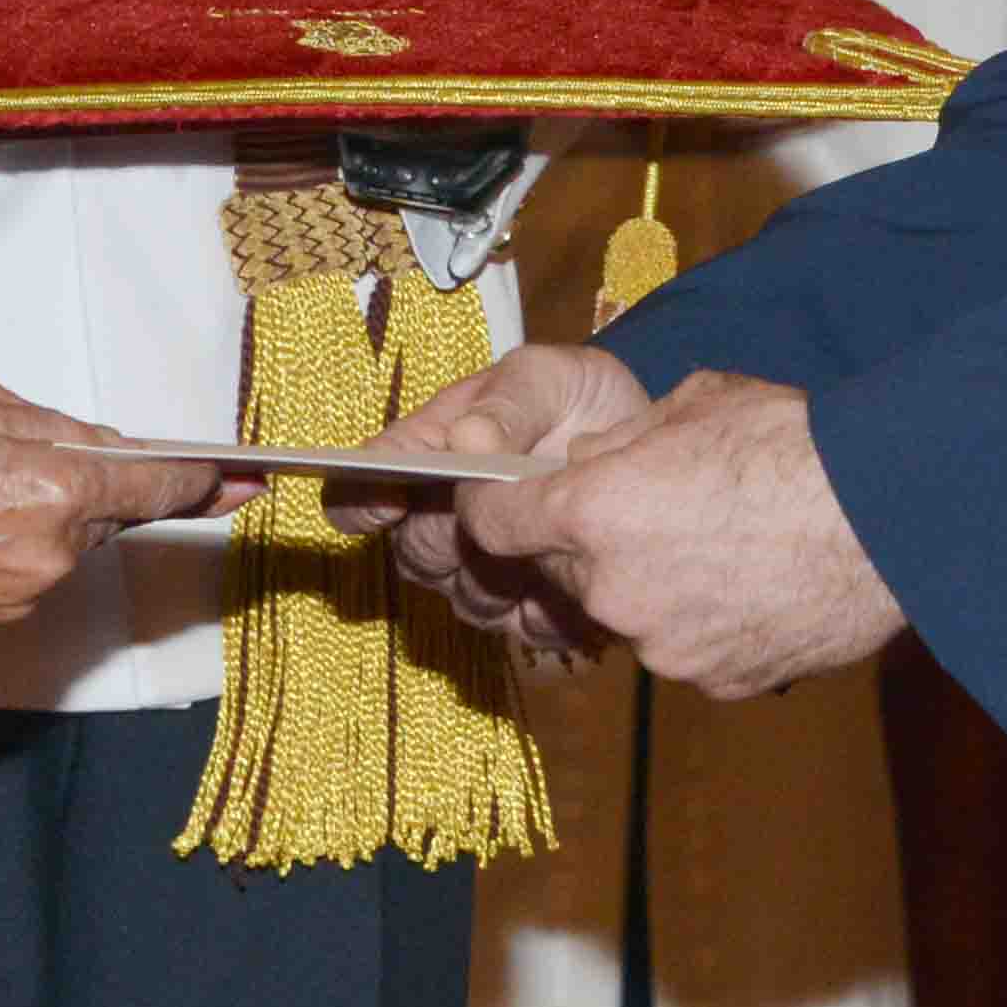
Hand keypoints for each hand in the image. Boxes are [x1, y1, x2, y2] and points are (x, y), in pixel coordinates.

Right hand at [0, 370, 221, 640]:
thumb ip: (48, 426)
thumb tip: (91, 445)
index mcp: (56, 489)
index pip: (155, 488)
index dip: (204, 483)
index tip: (240, 481)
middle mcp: (47, 556)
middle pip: (98, 517)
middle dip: (78, 487)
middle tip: (16, 457)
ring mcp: (12, 599)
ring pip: (52, 550)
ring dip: (30, 519)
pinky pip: (11, 580)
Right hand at [337, 343, 652, 659]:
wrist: (648, 447)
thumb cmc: (581, 400)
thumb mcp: (550, 378)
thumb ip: (508, 404)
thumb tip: (465, 441)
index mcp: (430, 455)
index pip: (361, 487)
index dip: (357, 503)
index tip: (388, 504)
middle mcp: (446, 518)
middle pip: (414, 553)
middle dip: (450, 538)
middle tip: (496, 513)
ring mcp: (488, 568)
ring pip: (466, 599)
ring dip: (501, 578)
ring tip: (547, 542)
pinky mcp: (535, 608)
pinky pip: (524, 629)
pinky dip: (548, 610)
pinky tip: (575, 576)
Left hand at [444, 371, 904, 700]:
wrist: (887, 518)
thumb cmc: (792, 445)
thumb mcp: (692, 404)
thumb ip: (622, 442)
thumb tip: (589, 462)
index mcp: (593, 510)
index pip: (492, 522)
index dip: (491, 507)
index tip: (500, 501)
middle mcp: (612, 588)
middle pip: (559, 573)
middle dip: (584, 544)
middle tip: (646, 512)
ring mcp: (662, 646)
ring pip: (626, 613)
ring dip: (648, 584)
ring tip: (716, 545)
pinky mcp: (714, 681)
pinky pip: (684, 647)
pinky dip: (701, 620)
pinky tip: (749, 583)